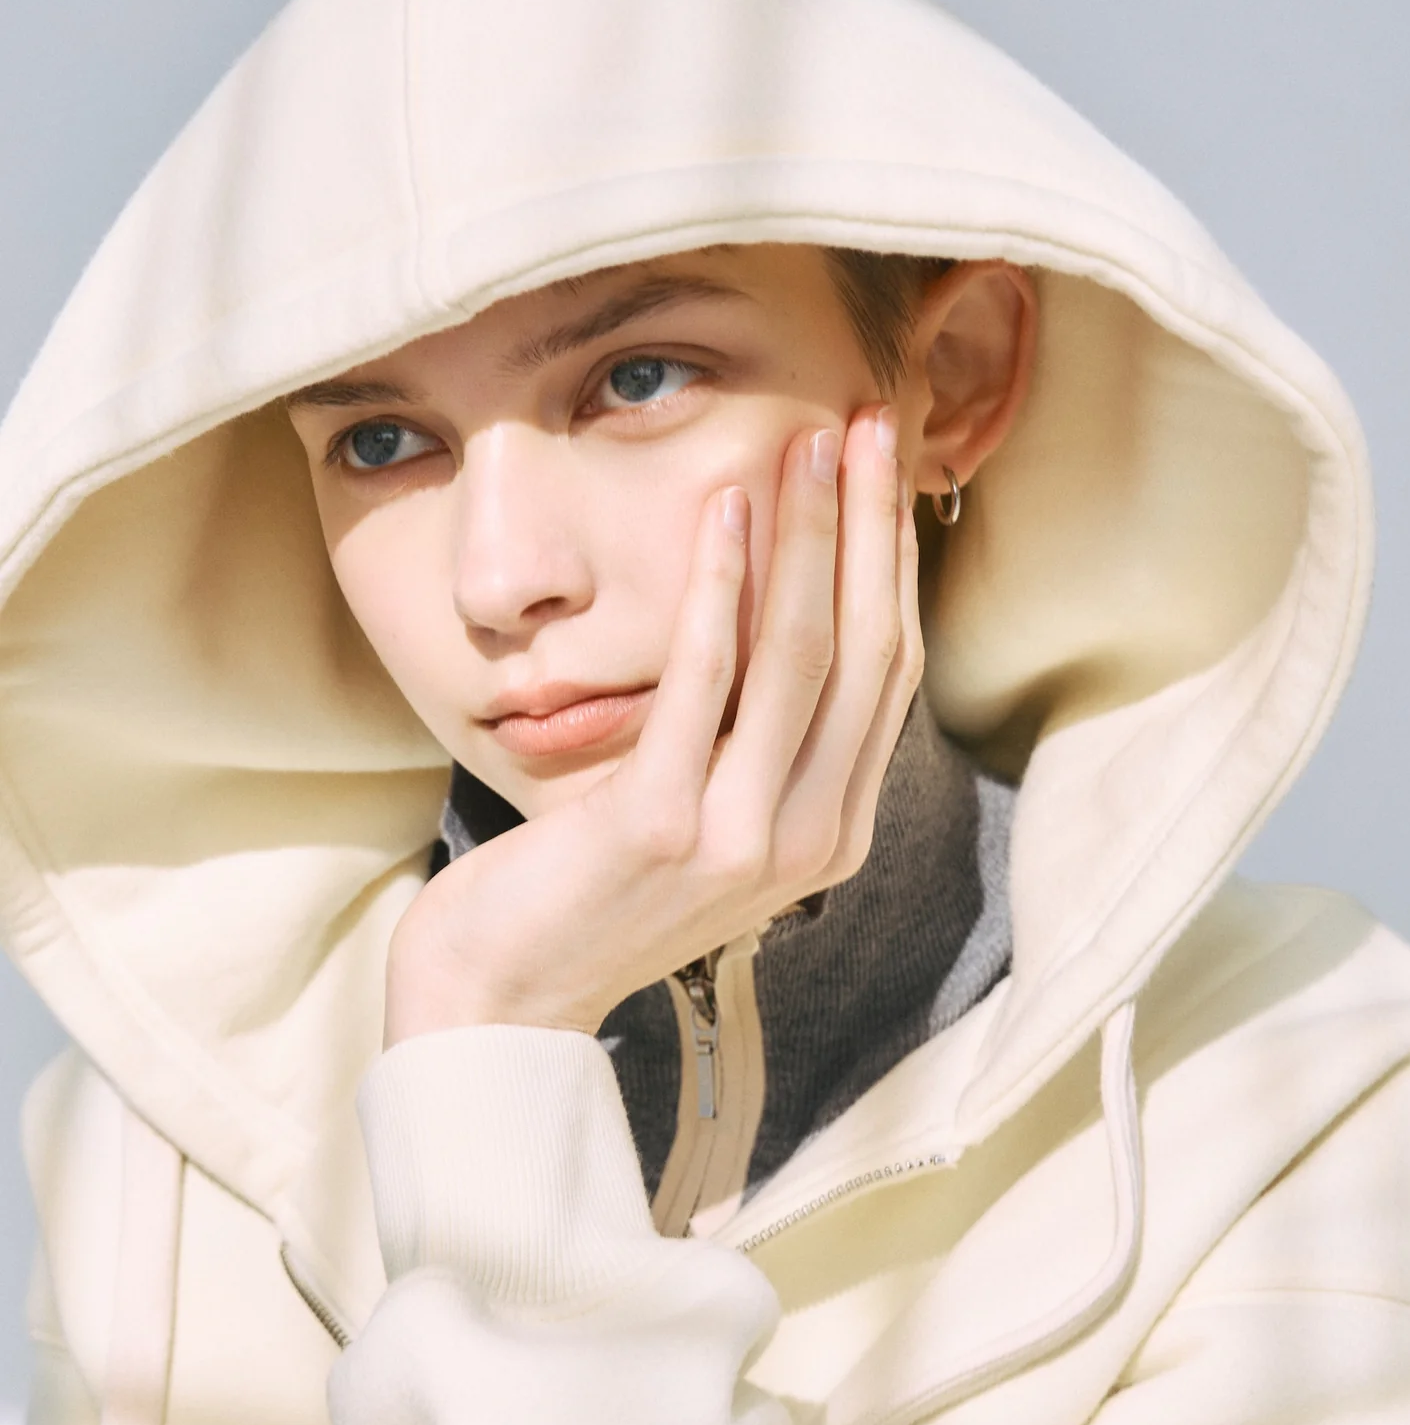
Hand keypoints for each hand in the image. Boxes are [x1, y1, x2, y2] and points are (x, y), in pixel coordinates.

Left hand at [383, 403, 922, 1044]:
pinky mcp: (666, 827)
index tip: (884, 477)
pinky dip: (718, 589)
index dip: (892, 566)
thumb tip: (780, 629)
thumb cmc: (592, 896)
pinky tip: (723, 511)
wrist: (502, 999)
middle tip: (872, 425)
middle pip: (866, 653)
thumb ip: (761, 751)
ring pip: (802, 656)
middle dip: (872, 529)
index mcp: (831, 835)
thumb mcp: (709, 825)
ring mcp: (743, 840)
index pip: (887, 675)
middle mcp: (808, 840)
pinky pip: (705, 683)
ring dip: (810, 536)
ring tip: (813, 443)